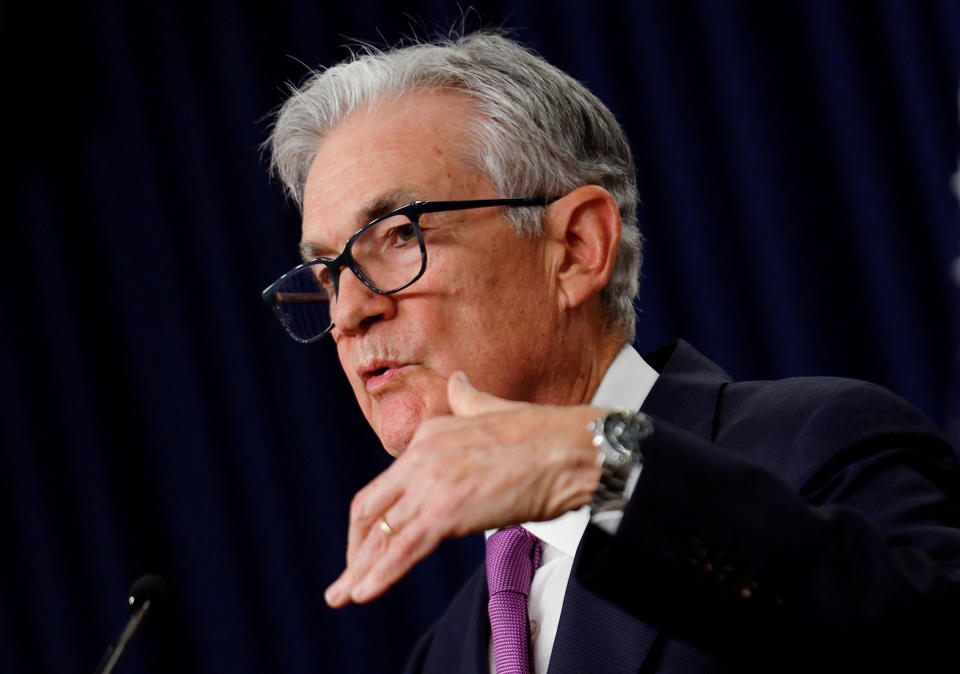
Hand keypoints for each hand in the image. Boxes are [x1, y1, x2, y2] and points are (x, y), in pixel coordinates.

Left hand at [324, 371, 603, 606]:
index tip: (367, 544)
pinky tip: (362, 592)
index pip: (386, 486)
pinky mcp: (446, 512)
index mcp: (428, 436)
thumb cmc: (544, 434)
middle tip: (345, 579)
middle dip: (355, 548)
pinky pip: (402, 549)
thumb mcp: (494, 409)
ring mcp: (431, 485)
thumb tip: (458, 381)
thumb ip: (468, 399)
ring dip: (358, 570)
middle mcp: (420, 457)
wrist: (572, 449)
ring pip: (382, 534)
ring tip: (342, 595)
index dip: (371, 520)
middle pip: (370, 509)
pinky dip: (379, 574)